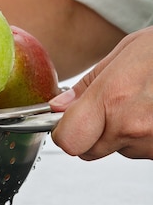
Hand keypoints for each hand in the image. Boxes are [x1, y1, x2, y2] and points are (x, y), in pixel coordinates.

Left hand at [49, 27, 152, 159]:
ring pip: (119, 149)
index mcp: (114, 98)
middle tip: (109, 107)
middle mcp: (132, 126)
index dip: (64, 131)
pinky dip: (144, 136)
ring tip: (143, 102)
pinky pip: (144, 150)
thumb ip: (88, 85)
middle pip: (90, 150)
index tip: (67, 121)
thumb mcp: (126, 53)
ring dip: (122, 133)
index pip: (68, 140)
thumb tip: (60, 106)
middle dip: (91, 133)